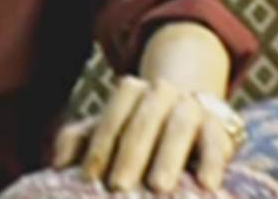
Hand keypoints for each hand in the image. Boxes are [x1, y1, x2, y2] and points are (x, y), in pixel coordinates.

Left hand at [52, 76, 238, 192]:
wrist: (192, 109)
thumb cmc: (138, 127)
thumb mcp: (107, 128)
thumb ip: (79, 140)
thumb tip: (57, 165)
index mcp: (130, 90)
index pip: (111, 119)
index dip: (99, 148)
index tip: (89, 177)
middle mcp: (160, 93)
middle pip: (142, 124)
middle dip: (130, 157)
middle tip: (118, 187)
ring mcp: (191, 105)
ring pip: (178, 129)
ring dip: (167, 159)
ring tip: (158, 187)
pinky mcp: (219, 125)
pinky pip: (215, 142)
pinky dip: (212, 162)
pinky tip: (206, 185)